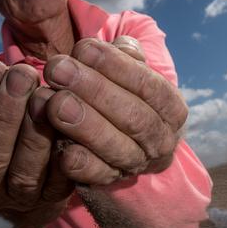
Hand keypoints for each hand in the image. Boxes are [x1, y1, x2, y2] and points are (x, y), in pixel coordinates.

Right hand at [0, 61, 73, 227]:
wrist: (42, 162)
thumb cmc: (2, 123)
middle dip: (4, 113)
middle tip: (22, 74)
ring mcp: (20, 201)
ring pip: (24, 173)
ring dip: (34, 131)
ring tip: (45, 93)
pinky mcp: (54, 200)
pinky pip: (59, 181)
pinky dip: (62, 150)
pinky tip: (69, 121)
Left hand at [43, 36, 187, 185]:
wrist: (119, 141)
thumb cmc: (120, 93)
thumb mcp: (129, 71)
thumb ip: (126, 55)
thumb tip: (121, 45)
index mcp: (172, 108)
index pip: (149, 85)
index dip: (117, 66)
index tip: (83, 48)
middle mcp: (162, 140)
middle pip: (133, 116)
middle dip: (94, 91)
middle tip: (58, 69)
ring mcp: (138, 164)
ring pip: (117, 148)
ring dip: (85, 125)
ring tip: (55, 103)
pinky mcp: (112, 182)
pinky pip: (99, 177)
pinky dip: (83, 165)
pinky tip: (63, 151)